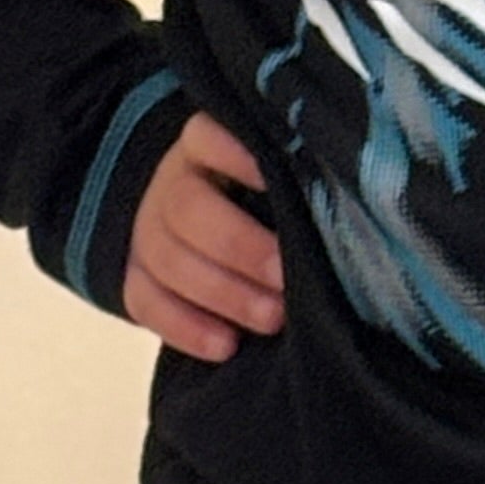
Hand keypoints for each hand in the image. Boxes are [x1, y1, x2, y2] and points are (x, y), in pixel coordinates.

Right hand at [122, 110, 286, 359]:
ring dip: (222, 294)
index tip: (273, 178)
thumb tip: (351, 207)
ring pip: (168, 260)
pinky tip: (226, 346)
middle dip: (239, 247)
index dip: (233, 154)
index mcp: (205, 148)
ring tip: (272, 319)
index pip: (206, 137)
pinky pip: (145, 303)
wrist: (199, 227)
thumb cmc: (259, 199)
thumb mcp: (272, 176)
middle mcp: (170, 184)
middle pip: (187, 208)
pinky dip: (185, 328)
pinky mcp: (133, 277)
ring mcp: (145, 231)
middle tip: (285, 278)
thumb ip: (296, 185)